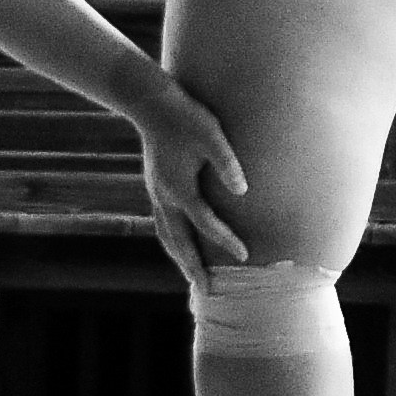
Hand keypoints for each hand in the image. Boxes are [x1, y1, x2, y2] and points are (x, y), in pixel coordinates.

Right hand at [112, 71, 258, 275]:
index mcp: (180, 189)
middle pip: (179, 242)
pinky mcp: (154, 186)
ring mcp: (156, 193)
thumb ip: (227, 162)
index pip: (206, 224)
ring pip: (166, 236)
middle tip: (206, 292)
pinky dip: (171, 240)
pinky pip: (162, 223)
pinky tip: (178, 243)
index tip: (245, 258)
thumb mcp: (211, 134)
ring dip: (179, 257)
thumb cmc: (185, 115)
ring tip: (190, 276)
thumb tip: (243, 190)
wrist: (150, 102)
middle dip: (192, 267)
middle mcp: (165, 197)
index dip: (226, 241)